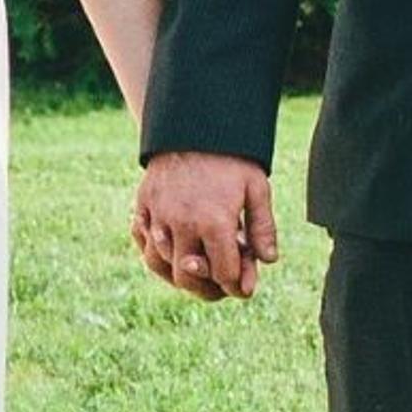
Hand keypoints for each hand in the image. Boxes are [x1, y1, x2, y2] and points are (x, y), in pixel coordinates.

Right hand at [135, 150, 279, 300]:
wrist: (193, 123)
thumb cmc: (230, 157)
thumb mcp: (257, 187)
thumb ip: (262, 227)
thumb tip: (269, 260)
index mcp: (214, 222)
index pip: (224, 274)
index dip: (238, 286)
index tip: (244, 285)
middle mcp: (182, 224)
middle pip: (188, 277)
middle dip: (207, 289)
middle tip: (220, 286)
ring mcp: (158, 216)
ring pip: (160, 265)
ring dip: (179, 274)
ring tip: (197, 271)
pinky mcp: (143, 206)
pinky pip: (143, 242)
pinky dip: (156, 253)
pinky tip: (172, 253)